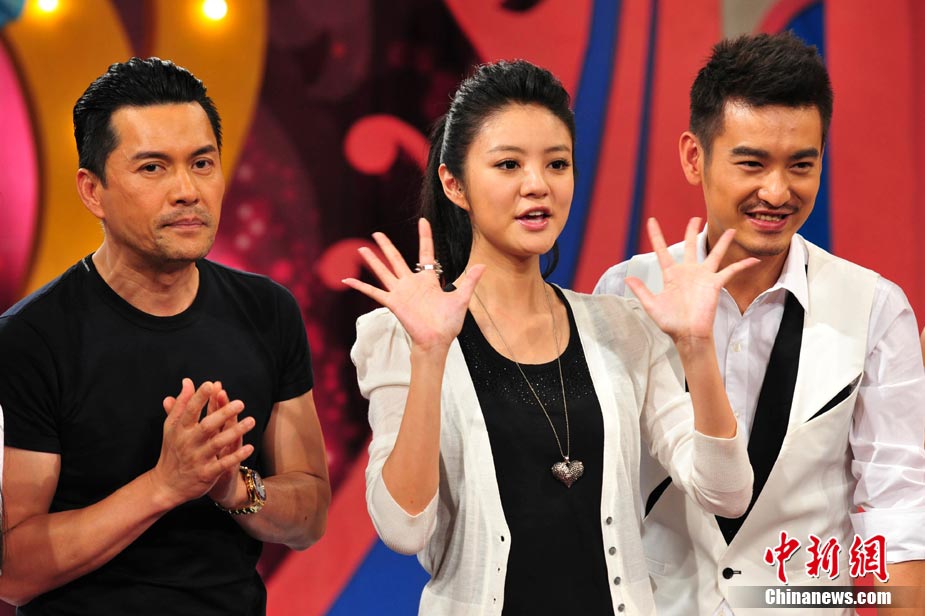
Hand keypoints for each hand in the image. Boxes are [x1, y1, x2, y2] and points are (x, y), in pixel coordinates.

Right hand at [153, 378, 254, 507]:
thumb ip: (181, 404)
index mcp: (180, 430)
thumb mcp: (172, 427)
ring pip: (218, 443)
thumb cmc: (172, 450)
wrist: (165, 485)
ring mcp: (198, 459)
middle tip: (240, 403)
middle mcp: (188, 443)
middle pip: (207, 426)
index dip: (199, 397)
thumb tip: (187, 381)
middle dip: (223, 414)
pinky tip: (250, 448)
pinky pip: (223, 464)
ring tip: (252, 421)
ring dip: (235, 432)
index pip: (190, 411)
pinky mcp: (206, 474)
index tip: (211, 384)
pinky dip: (236, 456)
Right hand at [343, 218, 484, 351]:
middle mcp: (411, 283)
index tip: (422, 221)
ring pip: (383, 271)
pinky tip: (347, 280)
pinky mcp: (393, 303)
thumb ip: (470, 281)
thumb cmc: (448, 324)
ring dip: (372, 261)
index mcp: (428, 280)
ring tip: (361, 249)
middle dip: (386, 246)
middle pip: (396, 259)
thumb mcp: (461, 299)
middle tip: (377, 233)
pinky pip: (374, 292)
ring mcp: (400, 292)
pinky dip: (360, 286)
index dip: (424, 237)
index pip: (425, 253)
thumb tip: (483, 265)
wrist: (437, 341)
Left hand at [625, 217, 757, 343]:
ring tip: (731, 230)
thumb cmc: (670, 322)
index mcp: (671, 275)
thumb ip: (641, 290)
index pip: (662, 251)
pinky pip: (730, 272)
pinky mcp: (715, 284)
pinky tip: (753, 260)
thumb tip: (627, 278)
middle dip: (692, 231)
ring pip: (714, 254)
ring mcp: (703, 277)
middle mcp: (688, 272)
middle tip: (695, 218)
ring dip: (722, 242)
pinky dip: (742, 265)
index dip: (656, 236)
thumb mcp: (652, 305)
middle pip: (690, 246)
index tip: (651, 221)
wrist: (688, 335)